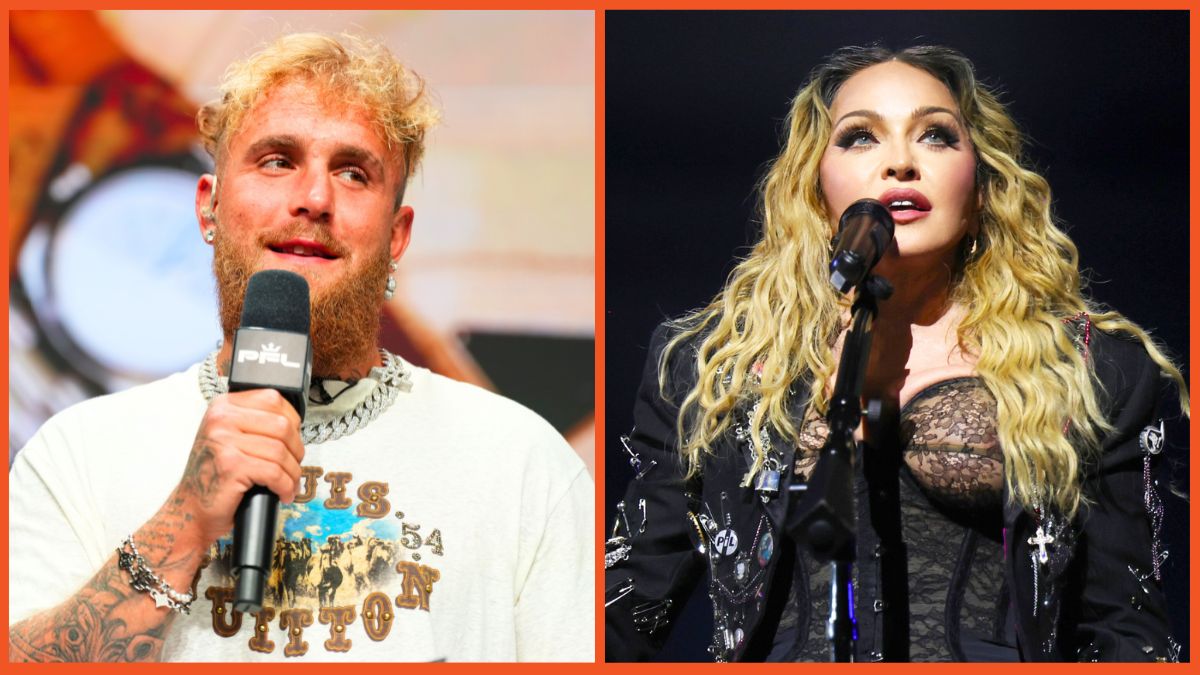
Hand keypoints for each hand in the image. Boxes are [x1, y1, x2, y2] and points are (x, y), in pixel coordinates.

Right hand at [173, 389, 304, 548]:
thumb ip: (254, 421)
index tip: (293, 440)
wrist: (191, 507)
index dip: (292, 421)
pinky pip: (274, 473)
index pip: (273, 400)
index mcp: (223, 406)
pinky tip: (283, 493)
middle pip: (281, 426)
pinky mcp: (231, 466)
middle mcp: (221, 419)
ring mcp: (224, 441)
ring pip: (280, 452)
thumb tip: (294, 423)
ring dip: (292, 472)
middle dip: (296, 450)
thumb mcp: (229, 436)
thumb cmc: (215, 474)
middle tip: (293, 465)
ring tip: (289, 483)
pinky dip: (285, 486)